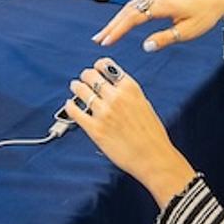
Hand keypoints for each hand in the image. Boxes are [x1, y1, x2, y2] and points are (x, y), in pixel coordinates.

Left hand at [64, 58, 196, 205]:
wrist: (153, 157)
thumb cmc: (152, 135)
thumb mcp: (144, 104)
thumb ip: (128, 94)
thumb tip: (115, 88)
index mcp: (130, 88)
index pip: (106, 66)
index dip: (98, 65)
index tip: (95, 68)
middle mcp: (116, 97)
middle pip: (91, 76)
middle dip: (85, 75)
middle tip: (84, 78)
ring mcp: (104, 112)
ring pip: (81, 91)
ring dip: (76, 87)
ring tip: (75, 87)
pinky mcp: (95, 129)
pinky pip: (75, 112)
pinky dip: (70, 106)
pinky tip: (70, 105)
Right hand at [92, 0, 223, 51]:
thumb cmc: (204, 15)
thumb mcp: (188, 31)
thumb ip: (166, 38)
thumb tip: (146, 47)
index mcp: (164, 4)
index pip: (135, 17)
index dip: (119, 30)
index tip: (107, 42)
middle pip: (128, 10)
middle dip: (112, 25)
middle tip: (98, 40)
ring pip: (131, 5)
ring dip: (117, 19)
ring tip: (105, 34)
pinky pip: (138, 2)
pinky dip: (127, 13)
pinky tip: (120, 23)